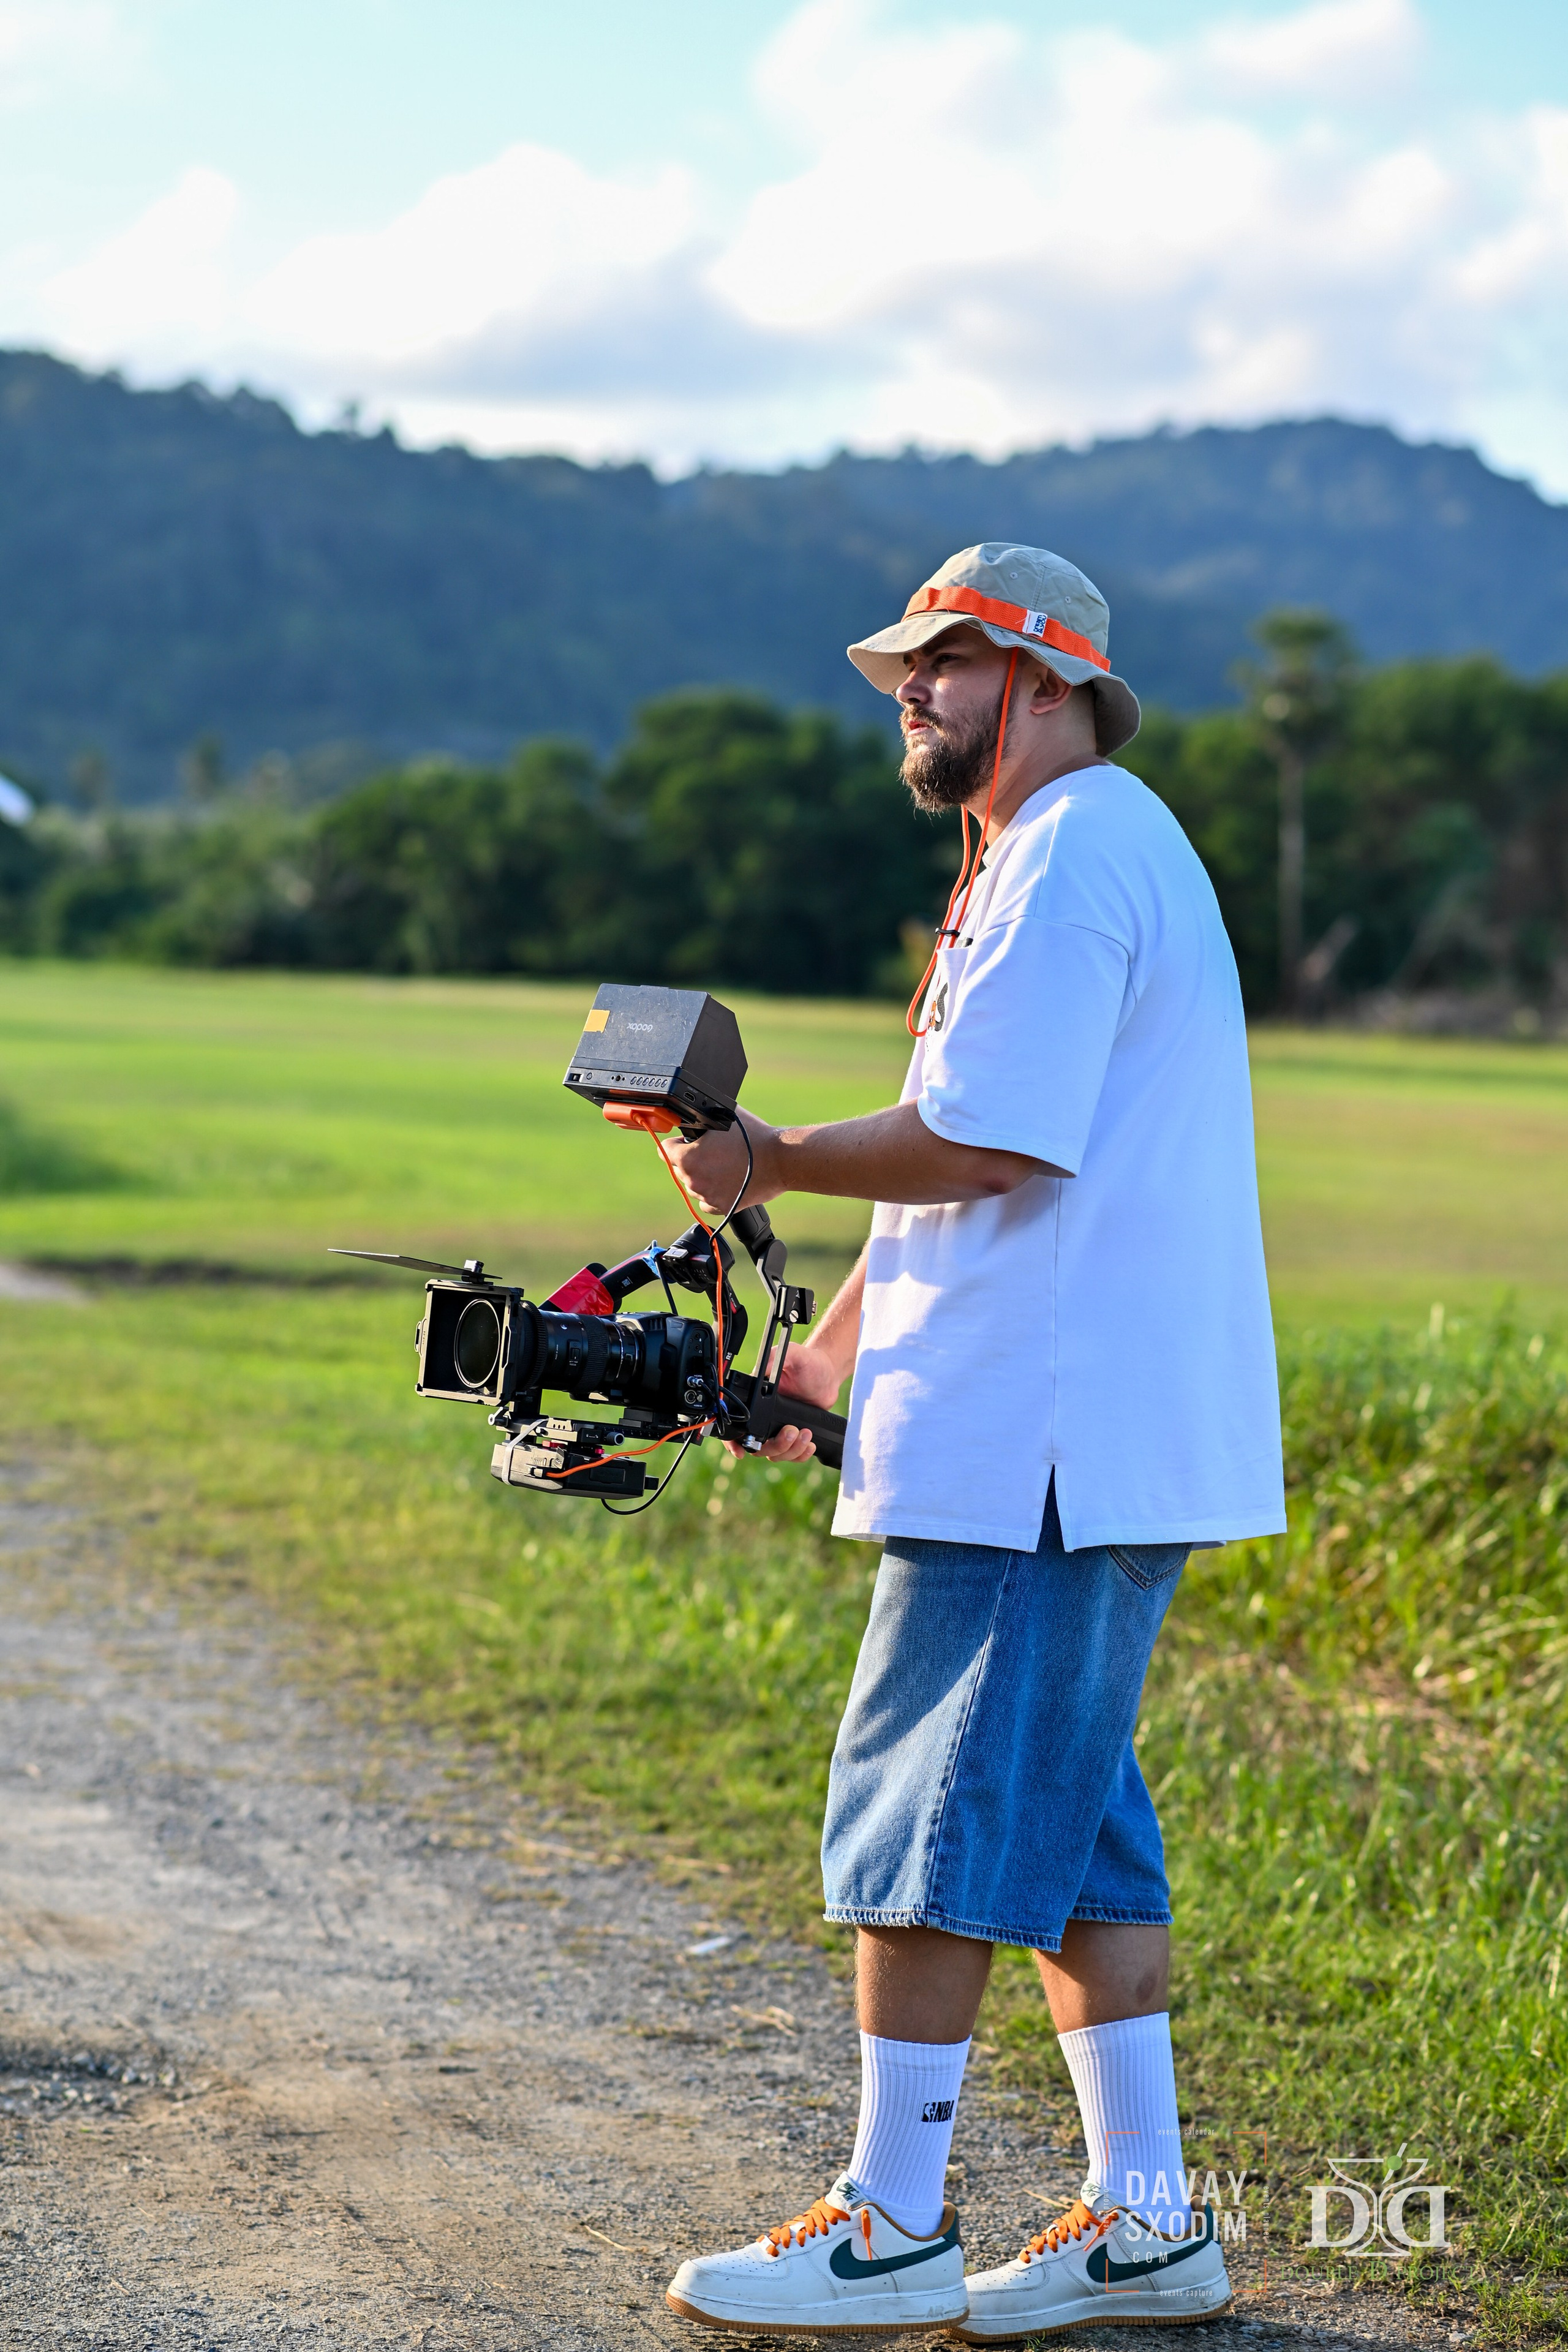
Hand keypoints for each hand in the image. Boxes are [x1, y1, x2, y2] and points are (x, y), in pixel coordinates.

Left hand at [665, 1107, 779, 1221]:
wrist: (780, 1160)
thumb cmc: (754, 1137)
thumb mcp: (722, 1117)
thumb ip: (701, 1120)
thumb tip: (691, 1117)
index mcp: (688, 1158)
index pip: (665, 1150)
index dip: (678, 1142)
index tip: (689, 1141)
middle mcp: (693, 1180)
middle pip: (679, 1169)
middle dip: (691, 1160)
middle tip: (713, 1152)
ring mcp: (707, 1196)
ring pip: (694, 1186)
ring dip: (703, 1177)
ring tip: (725, 1166)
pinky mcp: (722, 1208)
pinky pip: (707, 1202)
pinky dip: (714, 1194)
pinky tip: (728, 1182)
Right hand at [725, 1336, 843, 1463]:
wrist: (827, 1373)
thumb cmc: (807, 1362)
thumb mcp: (790, 1354)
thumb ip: (773, 1359)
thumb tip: (759, 1370)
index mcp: (756, 1399)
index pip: (736, 1425)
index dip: (733, 1442)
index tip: (740, 1451)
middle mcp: (765, 1417)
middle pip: (757, 1447)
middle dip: (775, 1445)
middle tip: (791, 1430)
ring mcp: (779, 1429)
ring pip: (775, 1454)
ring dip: (790, 1449)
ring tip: (805, 1433)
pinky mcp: (795, 1436)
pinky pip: (792, 1456)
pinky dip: (800, 1455)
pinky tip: (809, 1444)